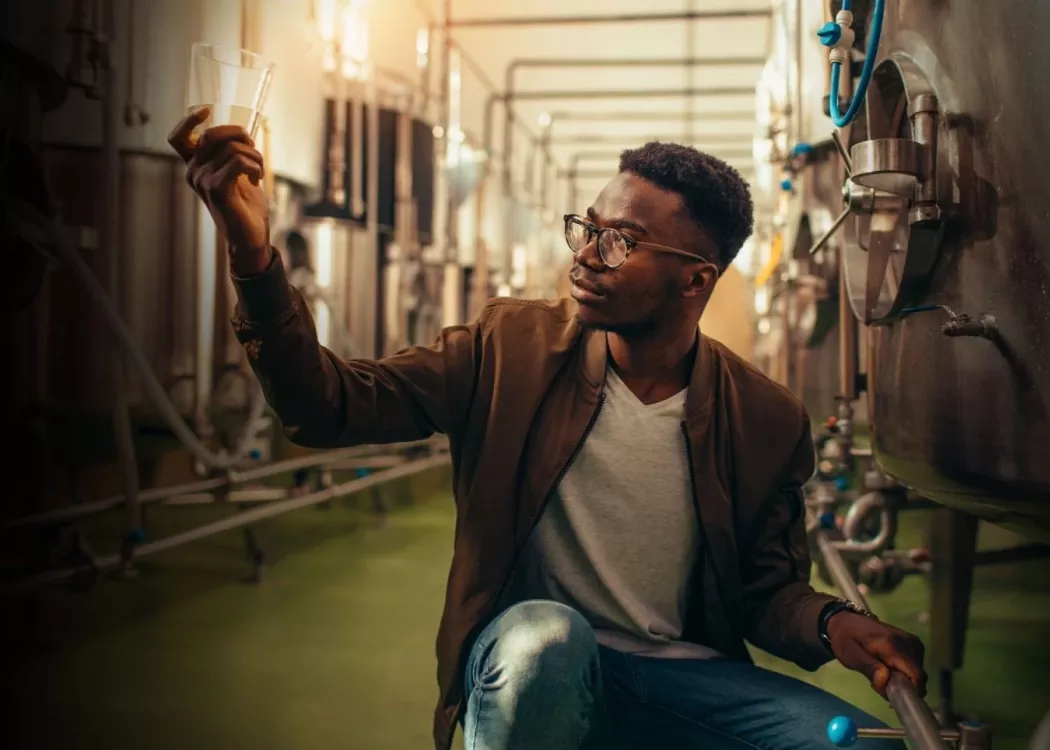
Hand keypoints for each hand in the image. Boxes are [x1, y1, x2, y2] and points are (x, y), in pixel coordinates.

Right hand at [167, 106, 271, 274]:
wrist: (250, 238)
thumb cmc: (246, 206)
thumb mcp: (237, 174)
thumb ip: (232, 154)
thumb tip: (240, 131)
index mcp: (195, 167)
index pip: (178, 138)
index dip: (189, 120)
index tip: (207, 111)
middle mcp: (194, 172)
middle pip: (212, 134)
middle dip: (239, 135)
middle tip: (253, 151)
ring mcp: (203, 181)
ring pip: (232, 148)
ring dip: (254, 155)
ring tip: (258, 171)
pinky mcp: (217, 190)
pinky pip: (239, 161)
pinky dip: (254, 165)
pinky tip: (257, 178)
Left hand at [826, 612, 927, 698]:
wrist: (847, 621)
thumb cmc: (846, 639)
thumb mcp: (850, 655)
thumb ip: (868, 668)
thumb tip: (885, 680)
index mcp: (892, 645)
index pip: (915, 675)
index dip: (908, 691)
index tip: (891, 695)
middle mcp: (908, 642)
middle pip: (918, 677)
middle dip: (902, 686)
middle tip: (880, 682)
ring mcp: (913, 642)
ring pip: (918, 673)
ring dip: (903, 679)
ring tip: (882, 672)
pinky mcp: (914, 643)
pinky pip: (916, 666)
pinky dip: (905, 672)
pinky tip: (889, 667)